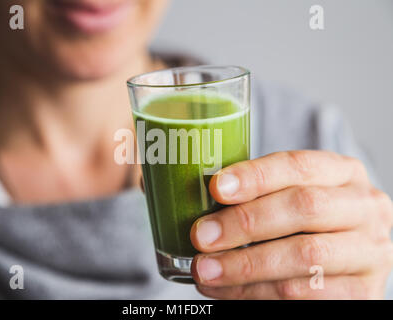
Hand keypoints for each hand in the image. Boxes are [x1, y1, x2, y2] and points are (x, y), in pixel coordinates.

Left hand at [190, 150, 392, 298]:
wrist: (343, 263)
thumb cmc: (304, 224)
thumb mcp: (289, 197)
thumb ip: (259, 195)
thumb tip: (203, 202)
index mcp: (343, 172)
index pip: (298, 165)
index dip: (255, 176)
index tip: (216, 188)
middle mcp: (364, 206)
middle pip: (303, 207)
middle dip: (245, 222)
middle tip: (202, 236)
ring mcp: (370, 250)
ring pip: (304, 255)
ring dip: (245, 265)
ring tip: (205, 270)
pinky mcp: (365, 291)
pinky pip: (305, 293)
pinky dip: (257, 293)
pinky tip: (227, 290)